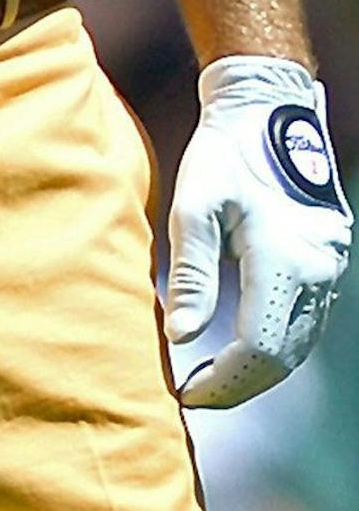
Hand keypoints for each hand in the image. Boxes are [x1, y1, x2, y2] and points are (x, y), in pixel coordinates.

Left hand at [166, 54, 350, 406]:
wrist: (269, 114)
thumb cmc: (223, 156)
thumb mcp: (195, 207)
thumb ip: (191, 276)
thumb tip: (180, 338)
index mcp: (285, 262)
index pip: (260, 350)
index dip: (224, 382)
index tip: (187, 394)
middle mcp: (318, 275)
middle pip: (284, 358)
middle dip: (239, 385)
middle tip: (196, 397)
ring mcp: (329, 272)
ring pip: (298, 344)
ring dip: (258, 370)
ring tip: (212, 380)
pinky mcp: (327, 265)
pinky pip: (304, 322)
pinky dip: (274, 345)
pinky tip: (241, 348)